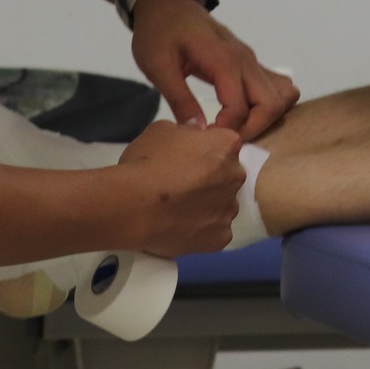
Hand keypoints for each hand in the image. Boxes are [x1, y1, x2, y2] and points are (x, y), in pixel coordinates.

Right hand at [115, 120, 246, 254]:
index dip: (205, 150)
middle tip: (182, 185)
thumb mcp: (161, 130)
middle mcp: (236, 176)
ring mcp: (230, 209)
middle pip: (228, 175)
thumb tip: (195, 133)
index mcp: (227, 145)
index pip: (225, 143)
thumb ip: (186, 130)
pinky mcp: (221, 238)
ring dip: (209, 205)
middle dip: (211, 178)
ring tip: (179, 210)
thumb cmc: (146, 162)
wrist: (133, 206)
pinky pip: (216, 231)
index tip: (187, 158)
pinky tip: (182, 227)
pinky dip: (202, 230)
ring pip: (224, 204)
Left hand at [130, 0, 299, 138]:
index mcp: (224, 60)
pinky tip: (244, 113)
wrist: (166, 2)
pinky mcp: (249, 61)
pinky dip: (269, 104)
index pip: (241, 107)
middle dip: (254, 128)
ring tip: (235, 127)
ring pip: (281, 94)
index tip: (205, 139)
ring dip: (265, 117)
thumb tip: (197, 131)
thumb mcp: (157, 66)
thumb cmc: (158, 31)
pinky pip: (276, 84)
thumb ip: (178, 98)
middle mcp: (245, 60)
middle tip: (224, 138)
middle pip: (272, 102)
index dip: (226, 129)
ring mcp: (251, 59)